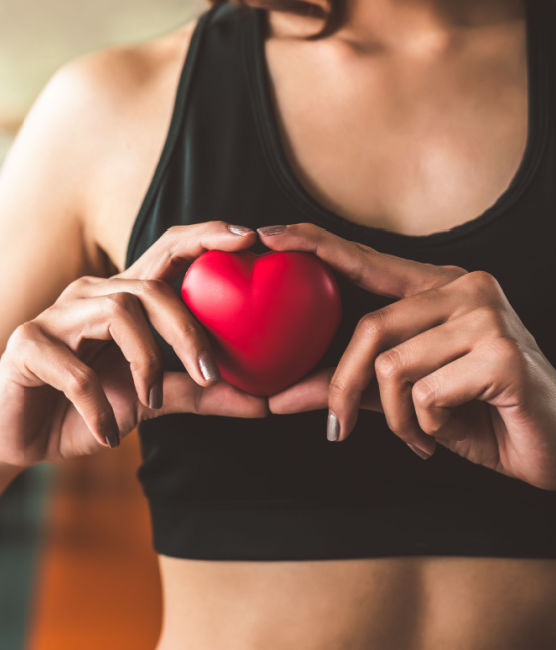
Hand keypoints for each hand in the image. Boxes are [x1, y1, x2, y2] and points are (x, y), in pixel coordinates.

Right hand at [0, 221, 267, 466]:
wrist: (22, 437)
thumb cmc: (90, 407)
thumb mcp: (153, 400)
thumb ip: (201, 393)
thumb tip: (263, 402)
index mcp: (126, 299)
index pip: (170, 253)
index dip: (208, 237)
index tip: (251, 239)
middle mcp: (94, 295)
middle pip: (151, 288)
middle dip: (187, 331)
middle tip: (210, 374)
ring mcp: (58, 315)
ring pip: (119, 313)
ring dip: (144, 365)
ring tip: (148, 403)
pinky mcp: (28, 344)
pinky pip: (75, 370)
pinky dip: (99, 407)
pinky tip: (108, 434)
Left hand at [261, 222, 555, 492]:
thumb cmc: (479, 416)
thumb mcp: (407, 399)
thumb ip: (351, 386)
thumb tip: (280, 395)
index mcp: (442, 288)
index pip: (369, 261)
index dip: (318, 244)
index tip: (269, 234)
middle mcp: (467, 288)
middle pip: (370, 328)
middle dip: (342, 388)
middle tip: (337, 429)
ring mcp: (489, 315)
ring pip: (393, 366)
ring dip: (396, 419)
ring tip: (420, 436)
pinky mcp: (504, 353)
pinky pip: (426, 394)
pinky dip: (425, 428)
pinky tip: (450, 434)